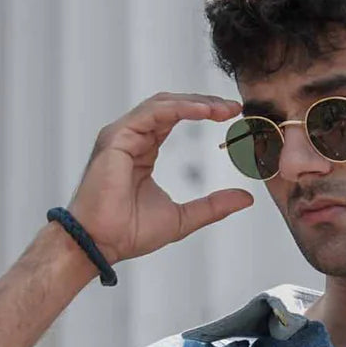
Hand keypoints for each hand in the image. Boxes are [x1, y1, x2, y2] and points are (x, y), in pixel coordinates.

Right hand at [66, 92, 254, 264]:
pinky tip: (203, 112)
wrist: (100, 244)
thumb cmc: (128, 233)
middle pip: (171, 106)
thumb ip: (213, 205)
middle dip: (204, 103)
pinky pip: (153, 113)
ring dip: (194, 103)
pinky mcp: (116, 137)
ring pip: (162, 104)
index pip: (175, 120)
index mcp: (143, 151)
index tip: (232, 116)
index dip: (204, 113)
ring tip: (222, 109)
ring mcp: (121, 135)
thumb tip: (245, 198)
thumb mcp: (184, 217)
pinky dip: (179, 109)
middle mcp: (131, 138)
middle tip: (232, 108)